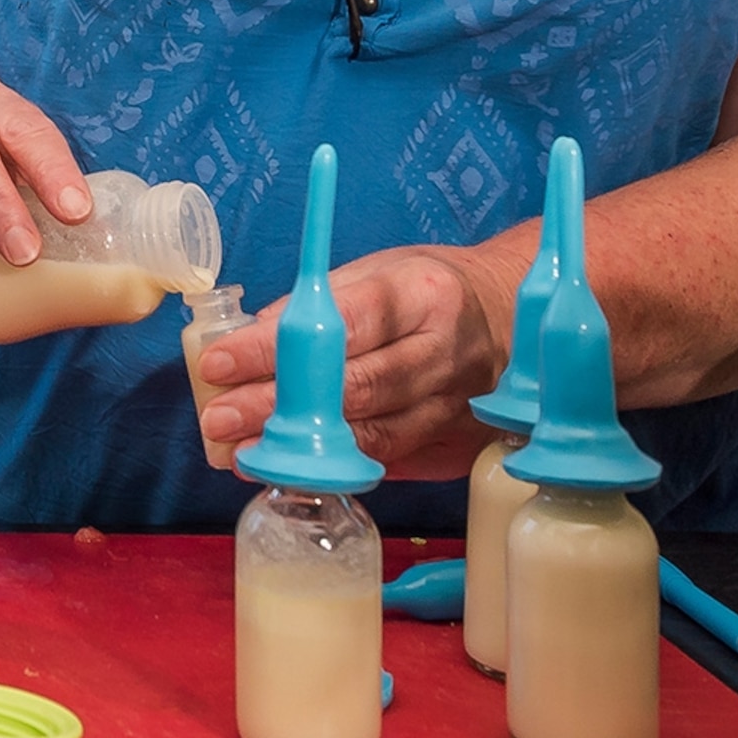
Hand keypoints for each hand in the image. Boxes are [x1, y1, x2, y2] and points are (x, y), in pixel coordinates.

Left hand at [191, 244, 517, 479]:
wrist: (518, 318)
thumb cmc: (434, 289)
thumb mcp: (381, 270)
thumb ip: (322, 305)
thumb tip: (253, 339)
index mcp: (425, 295)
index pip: (339, 325)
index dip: (276, 348)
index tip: (219, 361)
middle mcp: (445, 354)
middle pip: (353, 390)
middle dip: (278, 408)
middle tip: (219, 418)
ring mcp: (457, 407)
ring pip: (370, 437)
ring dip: (300, 448)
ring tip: (241, 452)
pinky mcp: (457, 445)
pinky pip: (390, 462)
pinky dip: (337, 467)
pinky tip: (294, 466)